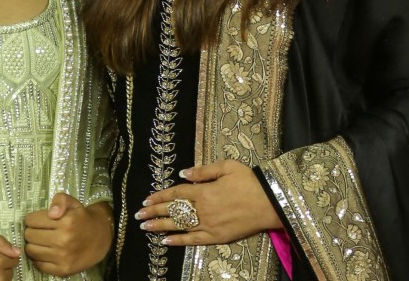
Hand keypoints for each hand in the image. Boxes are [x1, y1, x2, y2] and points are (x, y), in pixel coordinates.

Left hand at [24, 193, 112, 275]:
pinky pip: (39, 265)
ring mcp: (62, 257)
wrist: (100, 238)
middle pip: (29, 235)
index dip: (33, 219)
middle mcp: (63, 240)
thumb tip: (51, 213)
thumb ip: (60, 200)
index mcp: (66, 222)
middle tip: (40, 231)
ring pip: (31, 250)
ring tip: (41, 241)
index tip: (38, 220)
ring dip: (33, 245)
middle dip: (31, 231)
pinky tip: (45, 252)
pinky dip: (38, 258)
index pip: (32, 220)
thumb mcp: (73, 203)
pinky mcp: (62, 270)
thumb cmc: (82, 218)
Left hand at [136, 160, 282, 245]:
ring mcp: (209, 225)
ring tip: (145, 227)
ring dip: (160, 226)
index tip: (146, 199)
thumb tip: (182, 173)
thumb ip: (203, 171)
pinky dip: (179, 241)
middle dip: (154, 212)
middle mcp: (202, 209)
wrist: (270, 202)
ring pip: (180, 226)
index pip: (176, 193)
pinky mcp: (217, 237)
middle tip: (138, 214)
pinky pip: (194, 240)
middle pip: (173, 210)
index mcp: (204, 191)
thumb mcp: (227, 167)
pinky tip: (166, 241)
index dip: (160, 196)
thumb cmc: (250, 181)